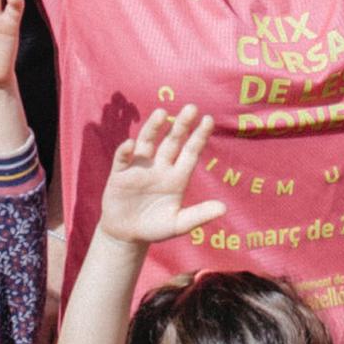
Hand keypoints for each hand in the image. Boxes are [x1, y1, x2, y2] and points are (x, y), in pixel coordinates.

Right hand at [98, 103, 223, 245]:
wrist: (127, 235)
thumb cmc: (155, 227)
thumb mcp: (178, 224)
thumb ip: (199, 215)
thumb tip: (224, 208)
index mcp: (177, 176)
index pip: (191, 152)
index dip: (199, 136)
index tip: (209, 120)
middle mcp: (160, 167)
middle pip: (172, 142)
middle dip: (181, 125)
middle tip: (191, 107)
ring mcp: (140, 168)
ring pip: (147, 143)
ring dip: (154, 128)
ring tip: (162, 113)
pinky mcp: (119, 174)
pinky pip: (123, 159)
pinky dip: (125, 151)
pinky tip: (130, 144)